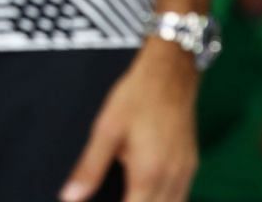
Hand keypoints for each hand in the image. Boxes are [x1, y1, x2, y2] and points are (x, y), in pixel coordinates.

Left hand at [62, 39, 198, 201]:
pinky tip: (150, 195)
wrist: (170, 72)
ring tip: (130, 195)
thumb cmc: (136, 97)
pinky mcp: (191, 164)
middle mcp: (171, 179)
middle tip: (117, 197)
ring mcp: (185, 173)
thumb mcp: (106, 129)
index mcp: (148, 174)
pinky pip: (182, 196)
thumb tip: (69, 196)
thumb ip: (89, 168)